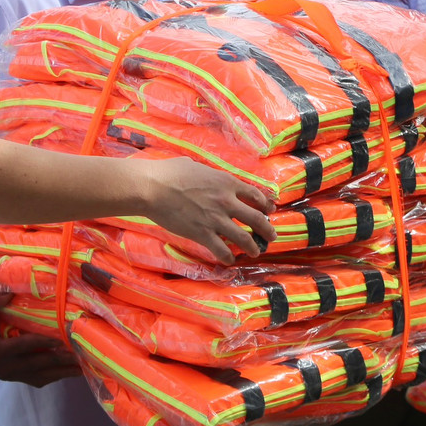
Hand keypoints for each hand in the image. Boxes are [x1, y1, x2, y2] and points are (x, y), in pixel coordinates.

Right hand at [0, 290, 81, 386]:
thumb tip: (9, 293)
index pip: (22, 346)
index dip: (42, 343)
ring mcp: (11, 376)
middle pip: (37, 364)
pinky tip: (69, 371)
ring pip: (41, 377)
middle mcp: (5, 367)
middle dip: (60, 360)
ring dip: (62, 372)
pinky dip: (55, 376)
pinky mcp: (15, 379)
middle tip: (80, 354)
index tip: (60, 340)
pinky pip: (38, 380)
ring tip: (82, 367)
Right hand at [140, 157, 276, 264]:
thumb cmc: (171, 172)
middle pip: (255, 218)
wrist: (153, 187)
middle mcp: (226, 201)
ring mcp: (215, 219)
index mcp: (227, 182)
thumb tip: (209, 175)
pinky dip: (228, 256)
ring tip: (256, 251)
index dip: (265, 204)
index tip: (270, 210)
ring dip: (252, 246)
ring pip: (243, 237)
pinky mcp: (202, 234)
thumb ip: (210, 174)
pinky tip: (230, 259)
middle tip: (272, 235)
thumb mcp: (197, 166)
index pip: (255, 195)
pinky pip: (221, 249)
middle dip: (267, 228)